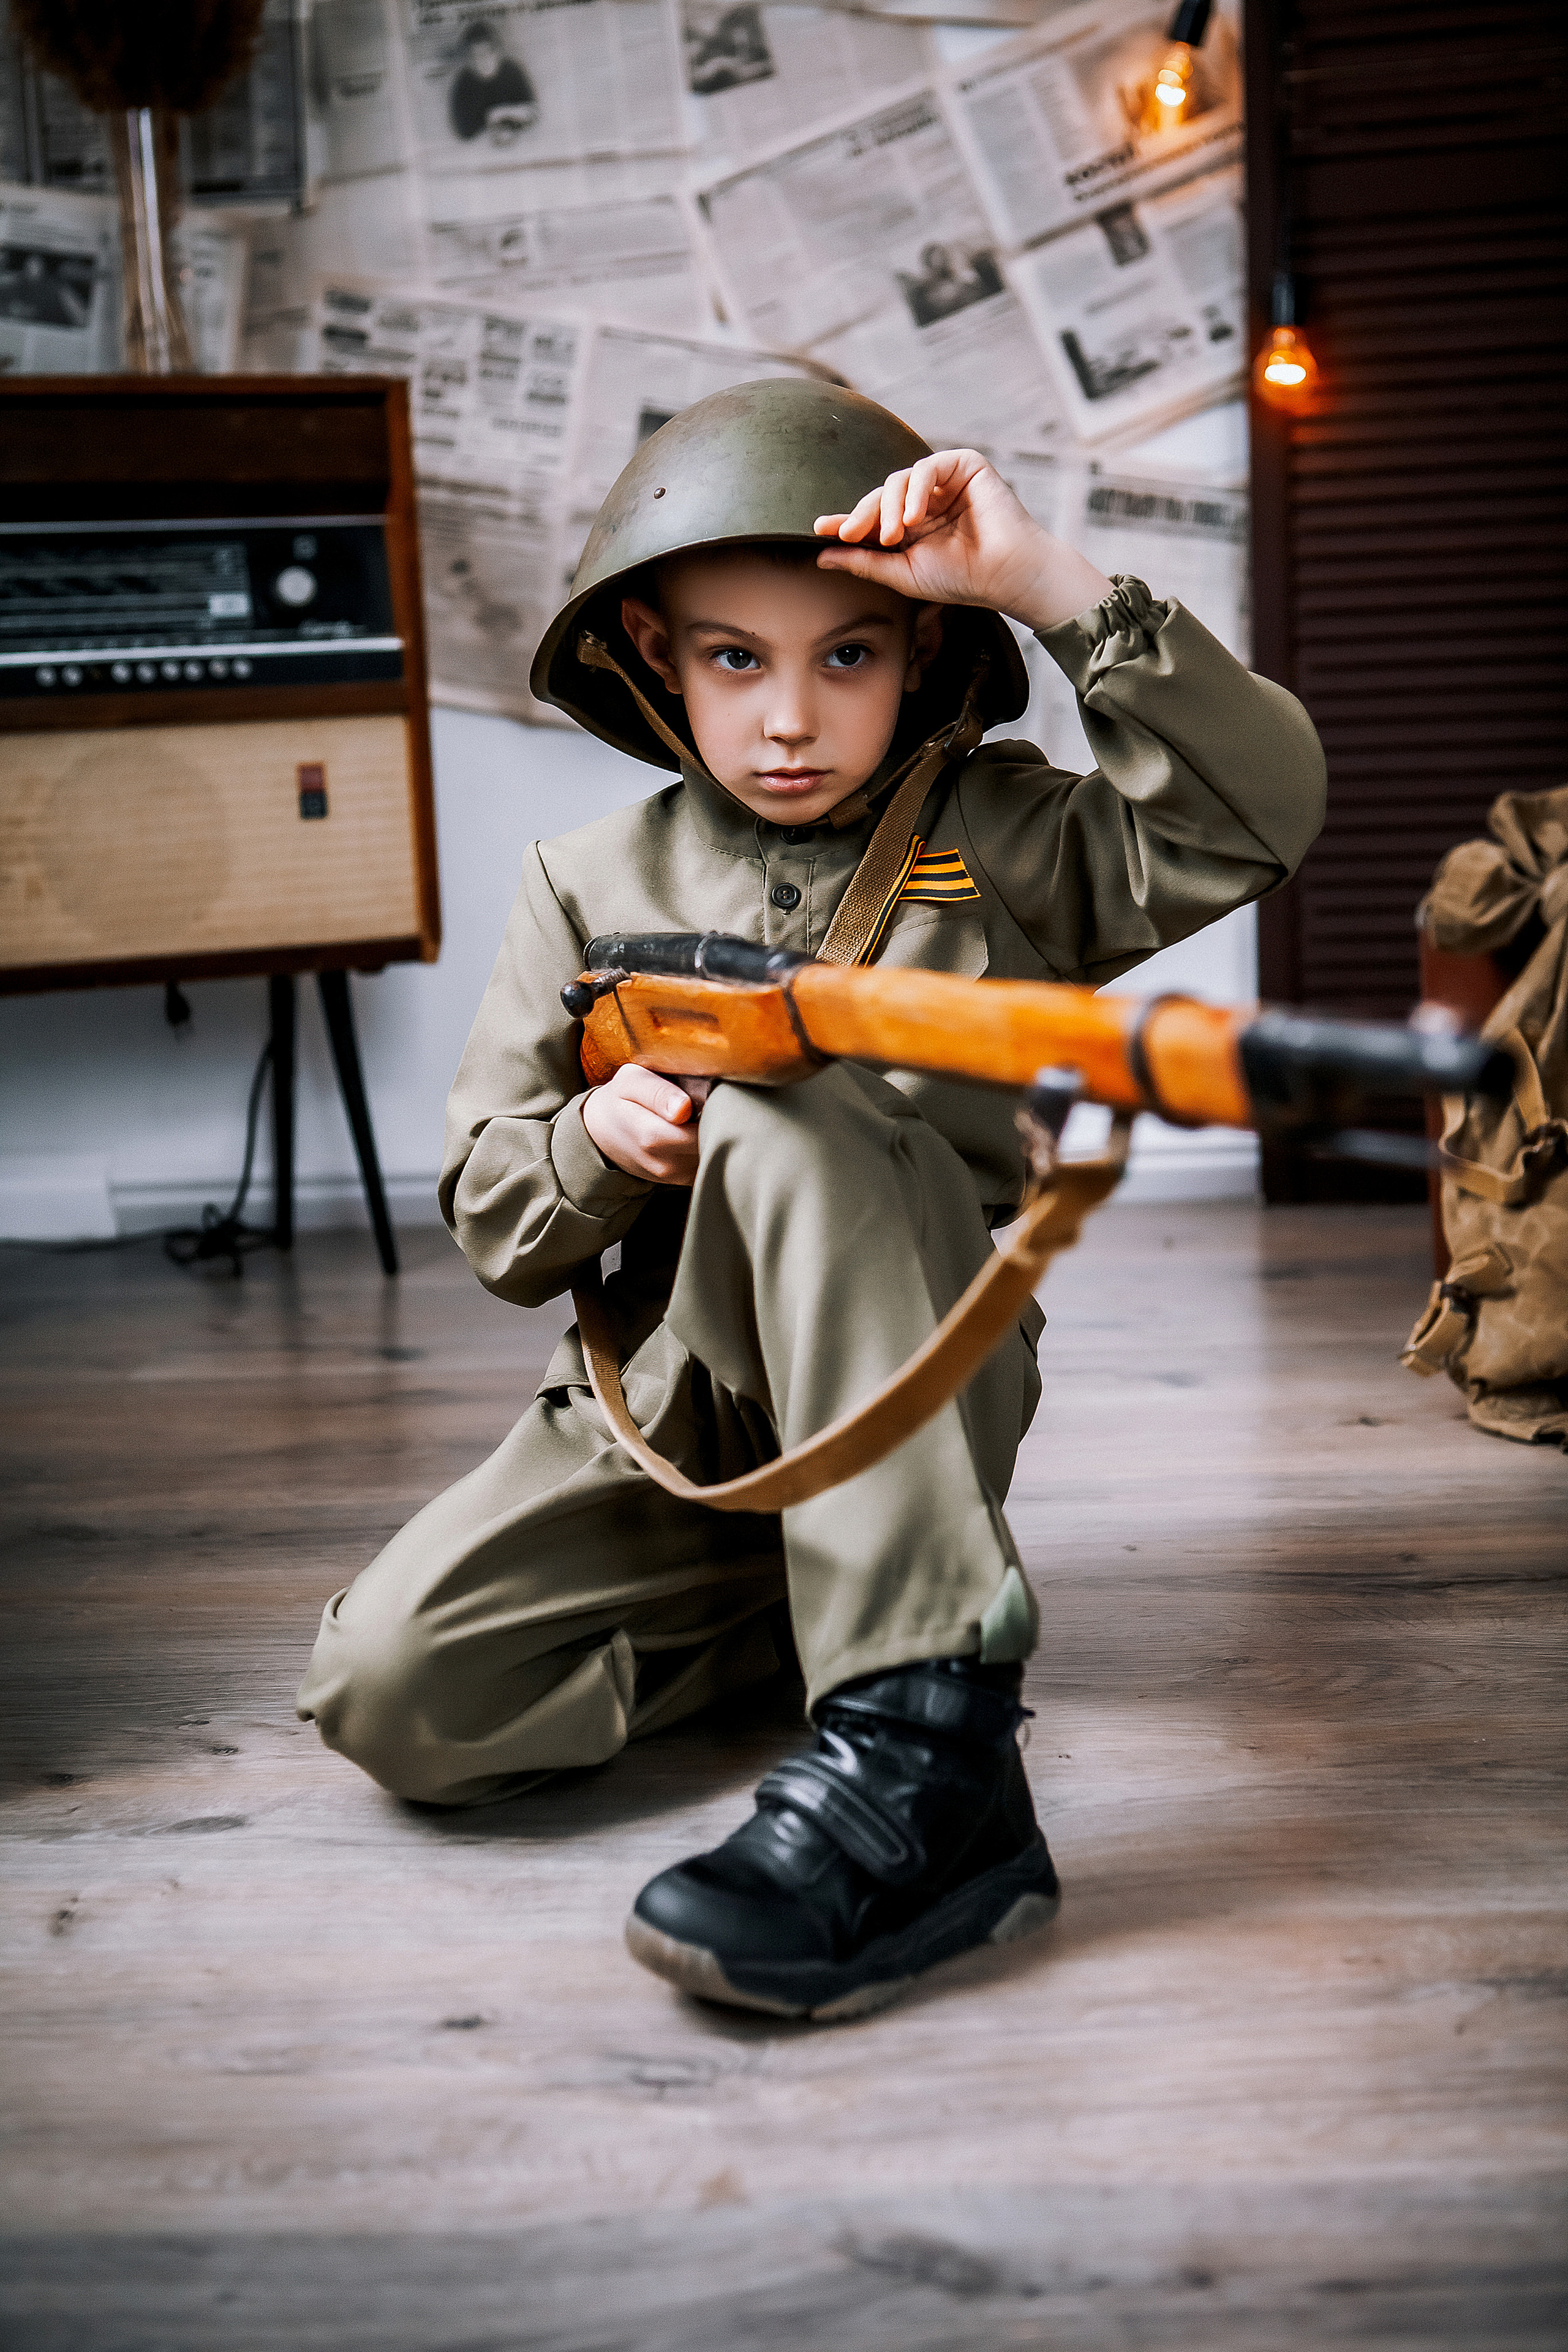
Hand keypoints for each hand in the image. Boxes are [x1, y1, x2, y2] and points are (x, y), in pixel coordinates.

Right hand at [581, 1065, 707, 1185]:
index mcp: (652, 1136)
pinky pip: (707, 1165)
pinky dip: (711, 1149)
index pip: (701, 1132)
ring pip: (713, 1158)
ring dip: (717, 1137)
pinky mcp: (681, 1180)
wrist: (601, 1132)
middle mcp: (664, 1163)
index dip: (717, 1113)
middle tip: (717, 1101)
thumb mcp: (631, 1082)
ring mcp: (674, 1176)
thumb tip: (683, 1109)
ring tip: (706, 1115)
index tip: (717, 1095)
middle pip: (712, 1146)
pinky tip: (699, 1131)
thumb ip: (657, 1092)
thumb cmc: (620, 1099)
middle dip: (721, 1124)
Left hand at [815, 449, 1113, 634]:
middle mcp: (925, 501)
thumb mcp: (903, 574)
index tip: (820, 529)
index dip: (847, 522)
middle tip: (852, 535)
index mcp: (912, 527)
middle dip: (863, 515)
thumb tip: (821, 556)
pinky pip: (928, 467)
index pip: (872, 519)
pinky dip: (916, 490)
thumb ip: (865, 563)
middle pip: (880, 496)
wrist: (1006, 575)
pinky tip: (915, 516)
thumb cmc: (962, 579)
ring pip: (899, 480)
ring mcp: (944, 482)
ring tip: (895, 534)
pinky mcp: (965, 466)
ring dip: (889, 507)